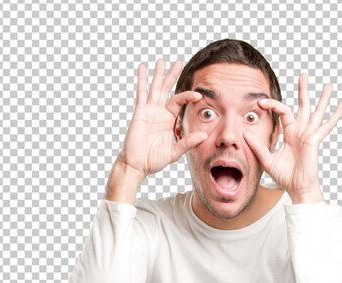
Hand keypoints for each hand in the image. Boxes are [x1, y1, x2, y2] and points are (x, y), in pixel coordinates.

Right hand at [120, 59, 207, 178]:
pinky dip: (142, 80)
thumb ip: (188, 142)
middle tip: (179, 61)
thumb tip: (204, 135)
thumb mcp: (174, 151)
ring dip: (158, 74)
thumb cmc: (154, 160)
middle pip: (168, 89)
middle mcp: (160, 113)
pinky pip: (141, 93)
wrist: (137, 164)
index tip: (199, 95)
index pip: (179, 102)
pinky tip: (143, 68)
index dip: (188, 97)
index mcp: (169, 120)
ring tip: (161, 60)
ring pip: (155, 88)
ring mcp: (149, 111)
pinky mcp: (140, 112)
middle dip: (172, 75)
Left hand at [243, 75, 341, 202]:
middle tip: (303, 75)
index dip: (272, 106)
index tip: (260, 103)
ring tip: (329, 84)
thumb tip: (244, 133)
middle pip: (303, 106)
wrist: (297, 188)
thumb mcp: (267, 159)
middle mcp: (301, 131)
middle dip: (303, 91)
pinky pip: (327, 125)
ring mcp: (309, 134)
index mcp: (290, 134)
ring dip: (323, 98)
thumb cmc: (285, 177)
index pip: (283, 112)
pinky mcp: (315, 140)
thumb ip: (257, 146)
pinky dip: (336, 114)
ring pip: (317, 112)